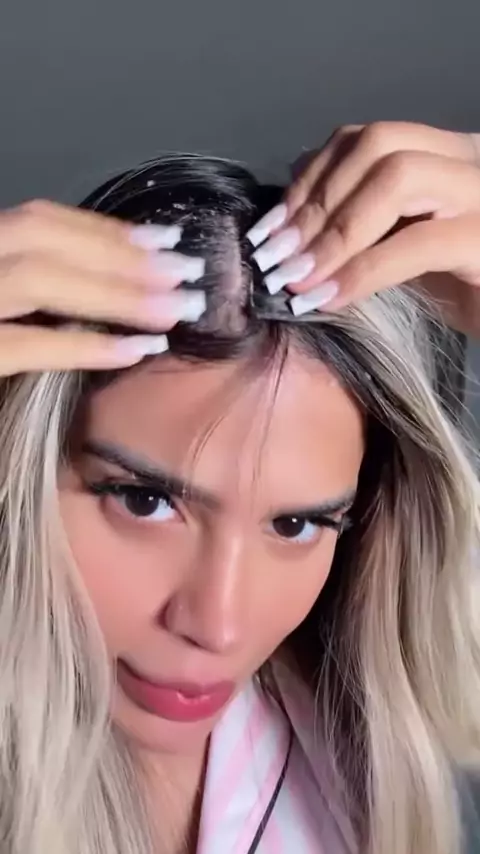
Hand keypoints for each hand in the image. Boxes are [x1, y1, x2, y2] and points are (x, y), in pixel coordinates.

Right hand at [0, 199, 205, 375]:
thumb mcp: (6, 307)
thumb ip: (35, 292)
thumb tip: (116, 282)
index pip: (35, 220)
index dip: (102, 229)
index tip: (162, 239)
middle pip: (39, 238)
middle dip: (118, 254)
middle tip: (187, 272)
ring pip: (34, 279)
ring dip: (115, 290)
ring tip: (175, 307)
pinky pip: (23, 346)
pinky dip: (83, 345)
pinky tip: (135, 349)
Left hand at [247, 122, 479, 334]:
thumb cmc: (459, 287)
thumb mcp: (401, 245)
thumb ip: (362, 221)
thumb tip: (291, 217)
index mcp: (443, 153)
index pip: (364, 139)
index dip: (309, 181)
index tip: (269, 231)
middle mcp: (466, 159)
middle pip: (378, 145)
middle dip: (315, 204)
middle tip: (276, 259)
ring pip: (398, 178)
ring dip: (334, 233)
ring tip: (297, 280)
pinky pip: (418, 243)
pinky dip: (363, 272)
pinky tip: (328, 300)